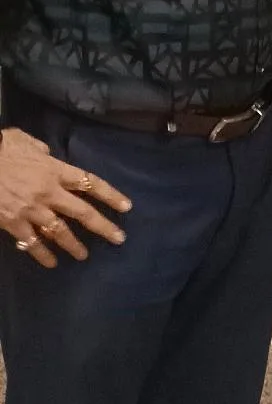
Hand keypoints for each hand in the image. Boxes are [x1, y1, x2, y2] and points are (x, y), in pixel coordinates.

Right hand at [0, 127, 131, 268]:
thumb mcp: (22, 140)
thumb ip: (40, 150)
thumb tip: (47, 155)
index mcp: (54, 170)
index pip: (90, 182)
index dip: (110, 195)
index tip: (126, 206)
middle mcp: (48, 192)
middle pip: (82, 212)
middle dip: (103, 227)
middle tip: (118, 239)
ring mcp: (31, 209)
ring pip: (59, 231)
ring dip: (74, 245)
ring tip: (83, 255)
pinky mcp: (13, 222)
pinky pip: (31, 242)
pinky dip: (41, 254)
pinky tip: (51, 263)